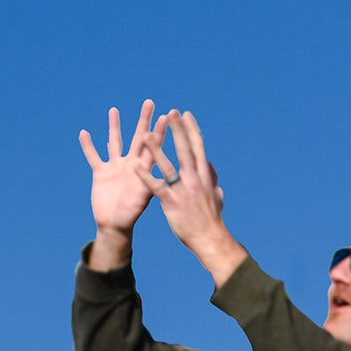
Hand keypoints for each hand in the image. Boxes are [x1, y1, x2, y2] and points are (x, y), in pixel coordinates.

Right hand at [78, 100, 169, 266]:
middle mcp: (130, 164)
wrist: (114, 226)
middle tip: (150, 102)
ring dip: (114, 126)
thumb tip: (160, 172)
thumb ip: (150, 183)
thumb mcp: (144, 198)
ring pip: (114, 142)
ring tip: (114, 110)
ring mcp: (115, 167)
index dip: (160, 131)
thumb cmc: (131, 215)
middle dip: (143, 120)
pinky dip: (88, 146)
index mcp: (143, 169)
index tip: (167, 116)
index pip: (153, 146)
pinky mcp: (100, 173)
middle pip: (138, 137)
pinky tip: (84, 133)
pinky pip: (93, 157)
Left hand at [135, 109, 243, 283]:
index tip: (186, 115)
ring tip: (144, 133)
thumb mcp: (215, 195)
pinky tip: (134, 167)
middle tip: (171, 111)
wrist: (210, 238)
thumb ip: (212, 179)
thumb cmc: (211, 220)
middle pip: (184, 148)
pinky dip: (144, 176)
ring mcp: (183, 189)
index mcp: (204, 175)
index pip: (198, 146)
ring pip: (167, 164)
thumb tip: (211, 167)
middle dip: (177, 129)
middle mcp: (194, 178)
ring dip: (155, 148)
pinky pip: (155, 186)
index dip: (191, 129)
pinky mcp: (172, 202)